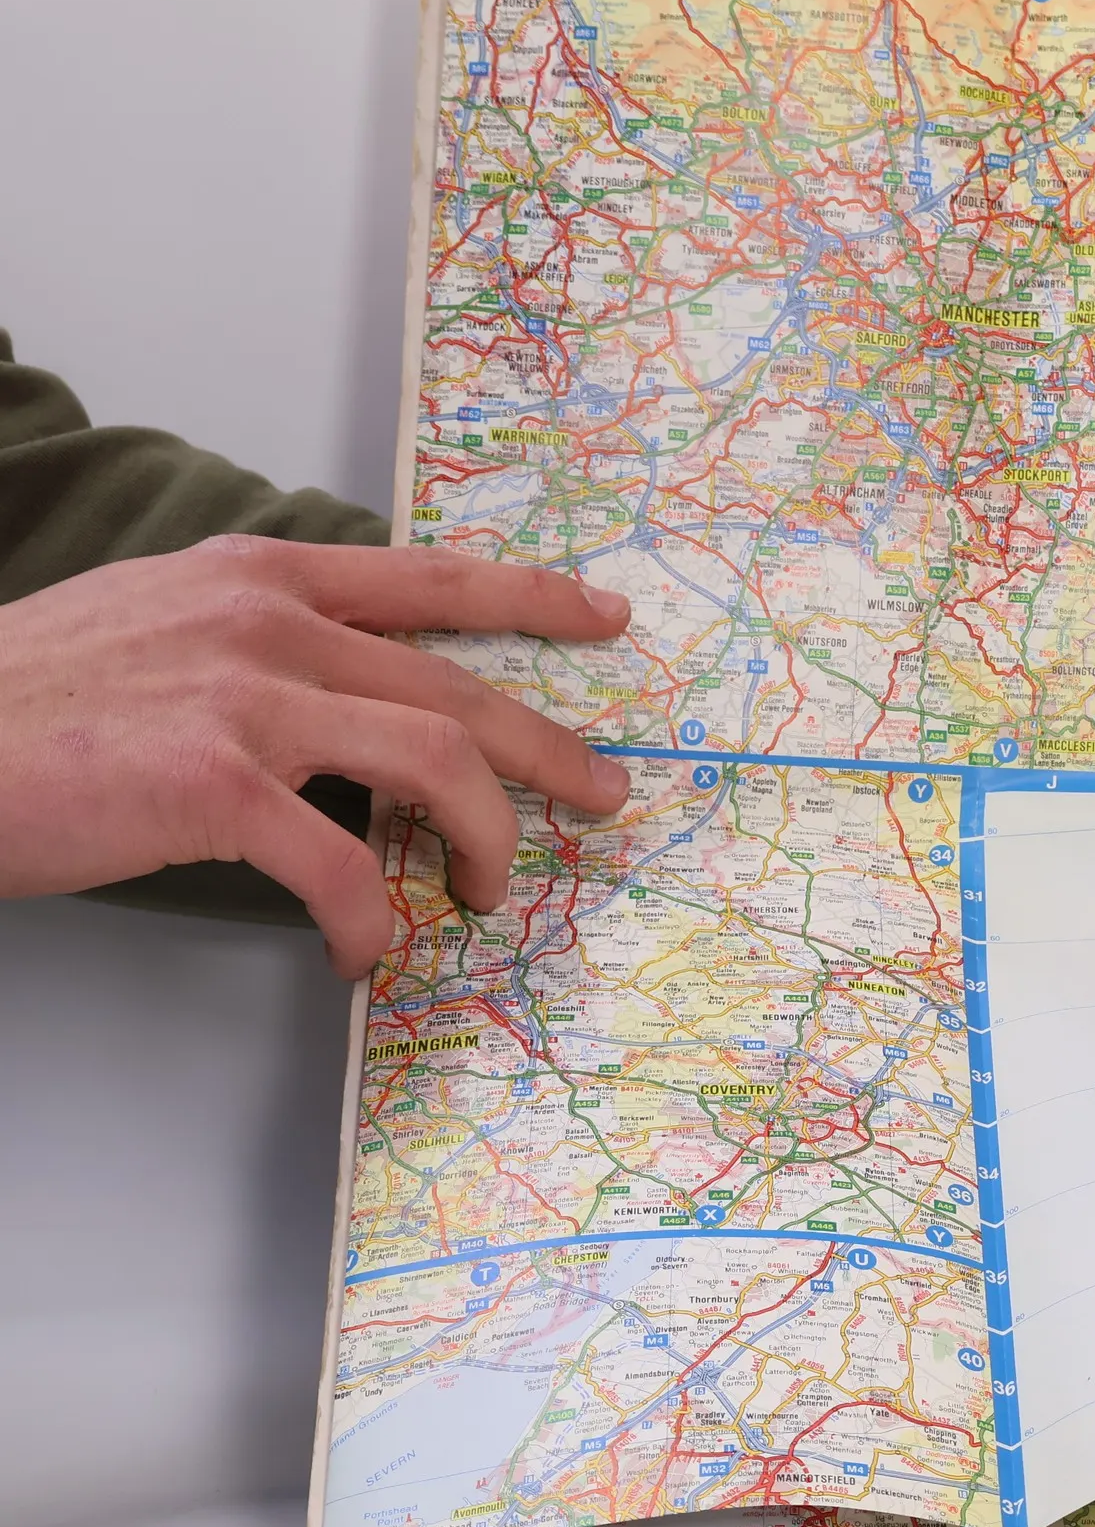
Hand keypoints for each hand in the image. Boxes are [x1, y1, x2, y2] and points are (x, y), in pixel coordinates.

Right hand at [0, 535, 632, 975]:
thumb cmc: (27, 697)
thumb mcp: (155, 619)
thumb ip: (256, 637)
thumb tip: (342, 692)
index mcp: (260, 576)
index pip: (427, 576)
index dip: (529, 598)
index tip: (603, 618)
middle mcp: (269, 621)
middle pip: (458, 687)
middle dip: (549, 750)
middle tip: (605, 796)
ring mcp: (245, 697)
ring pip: (437, 761)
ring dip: (487, 837)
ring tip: (490, 893)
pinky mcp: (212, 783)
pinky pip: (343, 863)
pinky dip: (371, 919)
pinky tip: (363, 950)